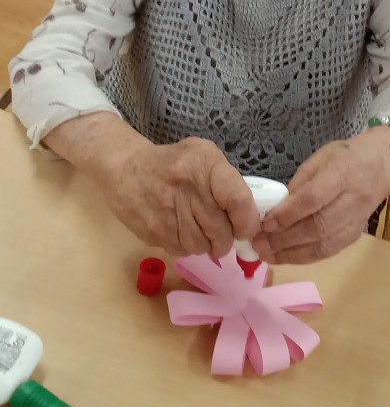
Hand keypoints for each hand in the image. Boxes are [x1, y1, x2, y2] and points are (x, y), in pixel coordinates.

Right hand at [98, 135, 260, 256]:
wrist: (125, 167)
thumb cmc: (173, 162)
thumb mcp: (203, 156)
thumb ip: (227, 181)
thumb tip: (247, 217)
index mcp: (204, 164)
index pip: (237, 199)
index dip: (247, 221)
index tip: (246, 229)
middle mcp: (187, 187)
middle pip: (220, 230)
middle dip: (227, 239)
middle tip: (223, 234)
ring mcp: (167, 211)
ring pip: (201, 246)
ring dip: (207, 246)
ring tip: (201, 231)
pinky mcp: (152, 230)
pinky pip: (181, 251)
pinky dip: (187, 247)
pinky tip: (182, 232)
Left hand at [253, 127, 389, 264]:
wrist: (382, 166)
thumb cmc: (347, 157)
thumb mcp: (320, 158)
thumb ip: (300, 183)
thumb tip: (277, 209)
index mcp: (342, 174)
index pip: (313, 199)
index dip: (287, 214)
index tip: (264, 223)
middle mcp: (352, 200)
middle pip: (317, 226)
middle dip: (284, 239)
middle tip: (259, 244)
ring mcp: (356, 221)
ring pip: (323, 244)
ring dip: (291, 254)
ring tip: (267, 255)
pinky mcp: (355, 235)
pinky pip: (329, 251)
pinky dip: (305, 257)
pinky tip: (285, 257)